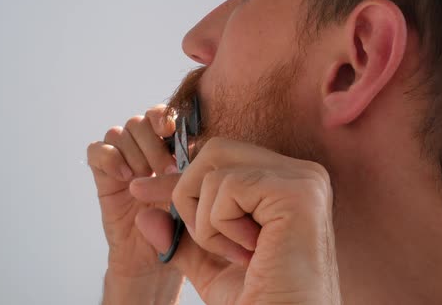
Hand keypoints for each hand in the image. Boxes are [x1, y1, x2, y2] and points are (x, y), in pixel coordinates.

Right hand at [87, 105, 180, 282]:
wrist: (153, 259)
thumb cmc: (181, 229)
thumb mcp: (194, 197)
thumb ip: (192, 171)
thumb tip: (188, 148)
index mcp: (168, 149)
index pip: (161, 116)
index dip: (163, 117)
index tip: (170, 131)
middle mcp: (143, 151)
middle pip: (139, 122)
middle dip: (152, 144)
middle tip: (165, 170)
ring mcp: (122, 162)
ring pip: (119, 133)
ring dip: (134, 153)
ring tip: (145, 178)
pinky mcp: (103, 176)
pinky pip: (97, 151)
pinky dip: (110, 158)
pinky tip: (125, 177)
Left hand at [131, 138, 341, 304]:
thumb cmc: (258, 300)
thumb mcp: (211, 265)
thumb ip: (182, 238)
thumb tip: (143, 217)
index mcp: (287, 186)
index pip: (223, 161)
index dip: (180, 178)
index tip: (139, 192)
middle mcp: (301, 175)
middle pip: (216, 151)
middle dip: (189, 193)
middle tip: (204, 239)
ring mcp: (302, 180)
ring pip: (215, 170)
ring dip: (206, 221)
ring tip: (237, 254)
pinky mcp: (296, 192)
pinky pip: (227, 187)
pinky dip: (220, 225)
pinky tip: (248, 252)